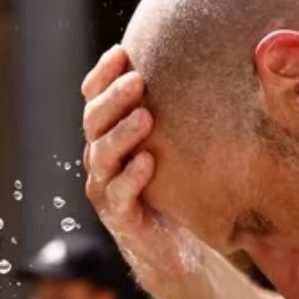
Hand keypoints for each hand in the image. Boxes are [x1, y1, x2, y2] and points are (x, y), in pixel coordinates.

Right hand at [81, 46, 206, 292]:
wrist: (174, 246)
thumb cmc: (174, 188)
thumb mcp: (172, 145)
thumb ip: (173, 112)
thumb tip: (205, 60)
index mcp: (107, 136)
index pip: (93, 98)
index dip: (102, 76)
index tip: (122, 52)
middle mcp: (100, 159)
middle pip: (94, 122)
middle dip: (113, 98)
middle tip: (137, 80)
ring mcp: (106, 189)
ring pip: (103, 156)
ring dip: (122, 134)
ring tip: (145, 117)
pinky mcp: (120, 217)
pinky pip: (120, 194)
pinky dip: (131, 177)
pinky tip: (148, 161)